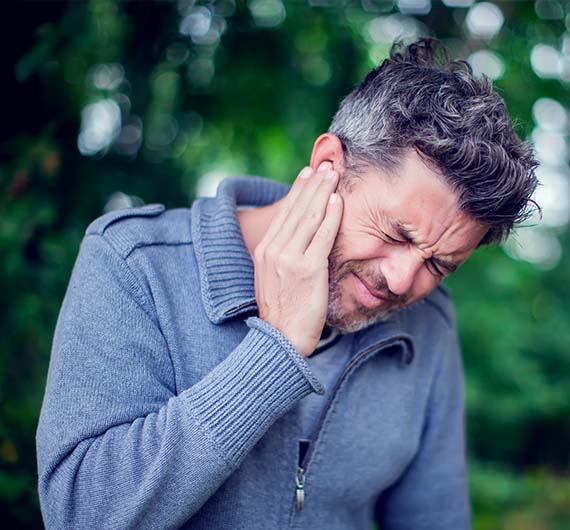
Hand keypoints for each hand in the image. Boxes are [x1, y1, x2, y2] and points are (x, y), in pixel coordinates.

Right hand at [253, 161, 343, 357]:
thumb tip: (296, 239)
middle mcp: (274, 250)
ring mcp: (289, 258)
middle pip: (296, 209)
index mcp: (264, 250)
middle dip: (313, 184)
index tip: (308, 174)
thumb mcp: (271, 277)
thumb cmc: (281, 310)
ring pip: (309, 217)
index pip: (284, 213)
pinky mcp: (307, 269)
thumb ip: (281, 255)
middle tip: (326, 165)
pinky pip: (322, 236)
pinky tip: (337, 201)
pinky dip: (331, 216)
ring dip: (323, 192)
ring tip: (334, 174)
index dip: (298, 190)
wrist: (280, 339)